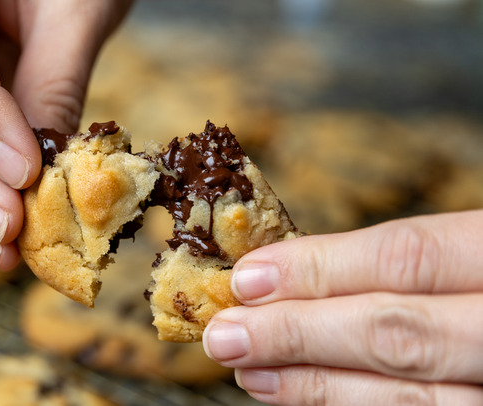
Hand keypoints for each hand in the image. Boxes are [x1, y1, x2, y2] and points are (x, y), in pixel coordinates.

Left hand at [203, 210, 482, 404]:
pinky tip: (308, 401)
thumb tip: (304, 264)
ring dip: (318, 386)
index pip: (409, 257)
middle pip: (399, 333)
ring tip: (251, 371)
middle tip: (225, 333)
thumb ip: (425, 258)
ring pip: (414, 399)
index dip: (321, 267)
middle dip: (301, 335)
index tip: (249, 276)